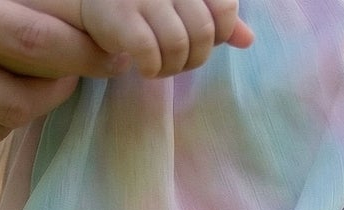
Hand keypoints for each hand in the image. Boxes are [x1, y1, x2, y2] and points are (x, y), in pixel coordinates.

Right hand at [77, 0, 251, 77]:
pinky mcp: (121, 16)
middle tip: (177, 62)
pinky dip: (152, 69)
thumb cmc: (147, 7)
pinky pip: (150, 53)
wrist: (96, 2)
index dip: (219, 35)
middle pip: (203, 33)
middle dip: (195, 59)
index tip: (198, 42)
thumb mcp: (185, 7)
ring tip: (160, 67)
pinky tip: (145, 68)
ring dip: (173, 68)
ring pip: (179, 45)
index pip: (224, 9)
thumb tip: (248, 40)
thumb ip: (216, 18)